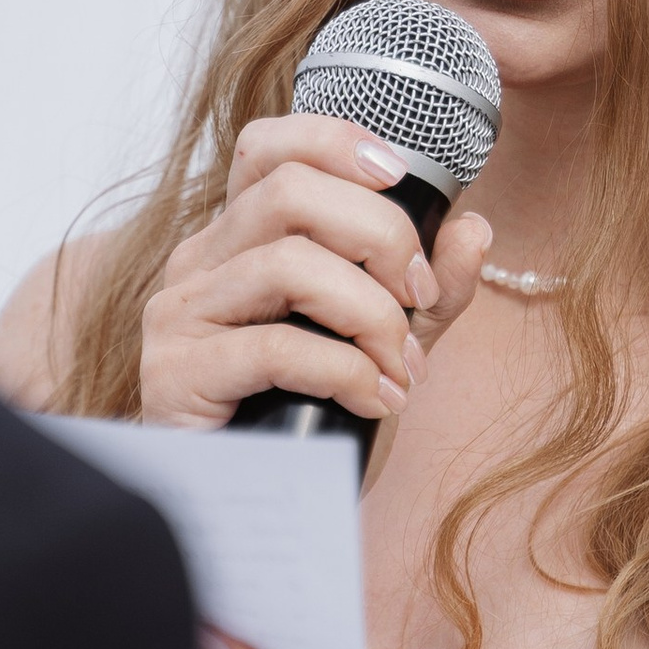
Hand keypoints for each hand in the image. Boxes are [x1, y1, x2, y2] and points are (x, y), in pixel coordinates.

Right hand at [139, 113, 491, 429]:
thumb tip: (474, 228)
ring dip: (370, 313)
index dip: (334, 140)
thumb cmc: (315, 415)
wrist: (257, 508)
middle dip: (379, 235)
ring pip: (287, 263)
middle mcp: (201, 261)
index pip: (267, 146)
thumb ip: (431, 288)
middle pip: (289, 191)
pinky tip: (375, 401)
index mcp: (241, 237)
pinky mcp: (175, 375)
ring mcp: (180, 314)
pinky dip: (345, 370)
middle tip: (421, 297)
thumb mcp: (390, 341)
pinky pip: (275, 347)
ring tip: (402, 365)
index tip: (400, 175)